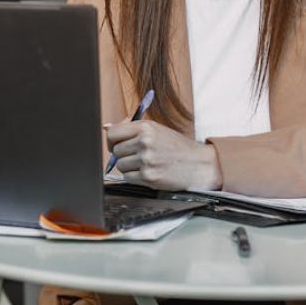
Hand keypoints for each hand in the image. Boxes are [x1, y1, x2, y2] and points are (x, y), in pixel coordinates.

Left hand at [105, 120, 222, 190]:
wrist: (199, 164)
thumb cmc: (178, 147)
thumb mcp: (157, 130)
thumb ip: (131, 128)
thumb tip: (106, 127)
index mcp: (145, 127)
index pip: (113, 133)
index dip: (111, 140)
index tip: (115, 144)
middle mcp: (145, 142)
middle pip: (115, 151)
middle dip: (122, 155)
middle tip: (136, 156)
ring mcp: (146, 160)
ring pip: (120, 165)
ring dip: (128, 167)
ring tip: (144, 164)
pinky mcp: (149, 177)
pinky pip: (127, 178)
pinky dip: (134, 177)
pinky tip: (147, 172)